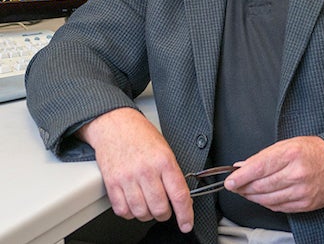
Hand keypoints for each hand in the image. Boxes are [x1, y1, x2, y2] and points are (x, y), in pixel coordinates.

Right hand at [77, 107, 193, 231]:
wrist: (115, 124)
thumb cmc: (140, 134)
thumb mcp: (164, 149)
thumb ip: (172, 173)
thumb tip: (181, 197)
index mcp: (163, 160)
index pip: (179, 195)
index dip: (185, 214)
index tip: (187, 223)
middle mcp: (146, 170)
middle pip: (159, 208)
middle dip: (165, 214)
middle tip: (165, 209)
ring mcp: (127, 178)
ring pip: (141, 213)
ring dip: (147, 214)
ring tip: (148, 204)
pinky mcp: (112, 184)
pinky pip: (122, 210)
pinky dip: (130, 212)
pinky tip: (134, 203)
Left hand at [224, 136, 323, 213]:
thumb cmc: (314, 151)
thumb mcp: (288, 143)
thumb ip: (265, 155)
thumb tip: (244, 165)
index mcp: (291, 154)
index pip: (259, 167)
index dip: (241, 176)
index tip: (230, 181)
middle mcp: (296, 173)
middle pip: (261, 185)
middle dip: (243, 187)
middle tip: (235, 185)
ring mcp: (301, 191)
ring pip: (267, 199)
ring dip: (252, 196)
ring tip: (246, 190)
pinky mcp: (305, 205)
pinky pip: (278, 207)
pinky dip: (266, 203)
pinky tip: (262, 197)